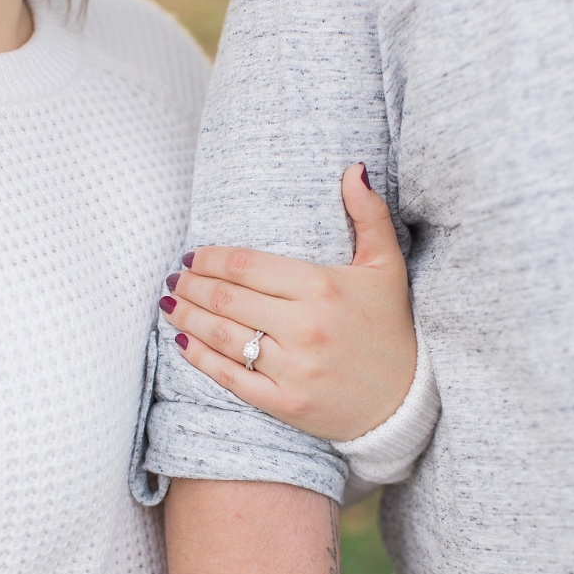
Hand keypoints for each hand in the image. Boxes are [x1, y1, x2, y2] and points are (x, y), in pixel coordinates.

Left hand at [158, 163, 416, 441]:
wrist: (404, 403)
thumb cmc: (390, 329)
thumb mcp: (387, 267)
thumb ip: (369, 215)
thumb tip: (353, 169)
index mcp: (322, 287)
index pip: (246, 266)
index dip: (210, 259)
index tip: (191, 256)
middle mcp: (304, 327)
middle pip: (227, 299)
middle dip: (191, 286)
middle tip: (172, 279)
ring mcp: (292, 368)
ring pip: (222, 336)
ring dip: (187, 318)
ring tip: (169, 304)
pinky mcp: (284, 402)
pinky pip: (229, 377)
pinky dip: (200, 358)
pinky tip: (182, 342)